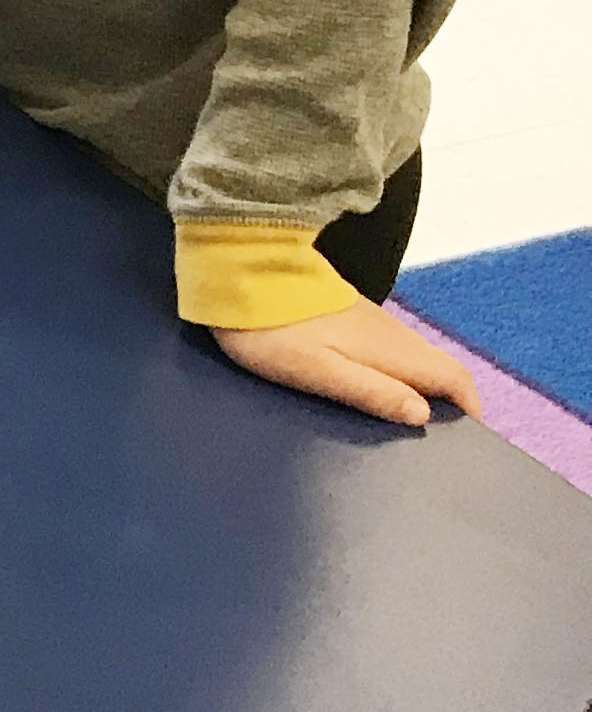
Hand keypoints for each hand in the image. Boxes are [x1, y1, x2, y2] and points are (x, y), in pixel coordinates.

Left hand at [215, 303, 474, 428]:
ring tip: (401, 422)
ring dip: (418, 388)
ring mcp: (371, 323)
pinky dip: (393, 373)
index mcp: (394, 349)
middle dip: (446, 403)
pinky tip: (369, 388)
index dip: (468, 408)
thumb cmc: (275, 330)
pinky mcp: (349, 318)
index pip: (454, 378)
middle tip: (433, 437)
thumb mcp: (320, 371)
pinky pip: (387, 351)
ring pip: (412, 360)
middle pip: (437, 371)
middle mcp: (392, 333)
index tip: (468, 436)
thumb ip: (373, 392)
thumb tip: (422, 415)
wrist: (242, 274)